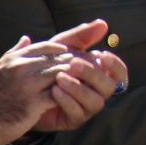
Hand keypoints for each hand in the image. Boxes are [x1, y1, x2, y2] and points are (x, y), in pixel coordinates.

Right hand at [0, 33, 91, 144]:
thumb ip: (14, 52)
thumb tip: (26, 38)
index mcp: (14, 58)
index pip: (46, 47)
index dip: (63, 50)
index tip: (74, 55)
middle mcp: (21, 67)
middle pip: (57, 59)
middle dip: (74, 63)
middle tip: (89, 67)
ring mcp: (27, 85)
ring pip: (60, 74)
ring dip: (75, 78)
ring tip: (86, 81)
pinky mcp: (32, 103)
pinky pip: (57, 95)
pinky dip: (68, 95)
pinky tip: (76, 98)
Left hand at [27, 20, 125, 134]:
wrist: (25, 87)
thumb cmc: (49, 65)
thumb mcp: (64, 47)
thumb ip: (82, 36)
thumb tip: (103, 23)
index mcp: (101, 75)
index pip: (120, 73)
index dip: (116, 65)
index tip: (103, 55)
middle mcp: (98, 92)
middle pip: (109, 87)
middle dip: (93, 74)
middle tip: (73, 64)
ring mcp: (87, 108)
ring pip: (95, 102)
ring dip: (78, 89)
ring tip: (59, 78)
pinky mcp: (73, 120)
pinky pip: (77, 113)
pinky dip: (67, 100)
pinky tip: (54, 90)